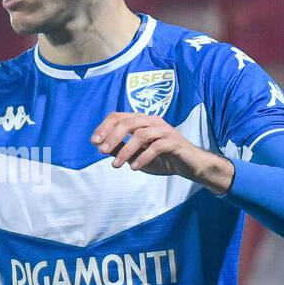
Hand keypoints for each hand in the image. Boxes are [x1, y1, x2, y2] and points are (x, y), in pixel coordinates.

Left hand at [91, 111, 234, 192]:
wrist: (189, 165)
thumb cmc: (162, 159)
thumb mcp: (136, 155)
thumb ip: (120, 149)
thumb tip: (100, 146)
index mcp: (142, 121)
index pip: (119, 116)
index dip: (105, 127)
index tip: (94, 142)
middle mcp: (152, 121)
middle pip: (128, 122)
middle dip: (112, 137)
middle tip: (101, 152)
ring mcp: (164, 130)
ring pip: (140, 134)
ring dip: (125, 150)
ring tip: (117, 165)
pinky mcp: (173, 141)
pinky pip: (156, 146)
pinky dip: (143, 157)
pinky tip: (135, 168)